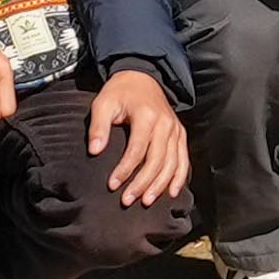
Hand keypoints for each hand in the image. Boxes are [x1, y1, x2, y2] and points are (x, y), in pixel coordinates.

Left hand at [86, 65, 189, 210]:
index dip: (125, 170)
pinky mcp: (180, 134)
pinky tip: (172, 192)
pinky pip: (184, 159)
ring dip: (160, 185)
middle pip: (157, 160)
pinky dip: (180, 177)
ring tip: (147, 201)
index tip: (113, 184)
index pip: (137, 150)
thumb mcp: (103, 103)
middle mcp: (165, 124)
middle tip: (128, 199)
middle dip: (142, 183)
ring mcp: (175, 130)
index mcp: (146, 116)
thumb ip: (99, 127)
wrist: (142, 76)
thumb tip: (95, 150)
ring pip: (172, 163)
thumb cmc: (121, 92)